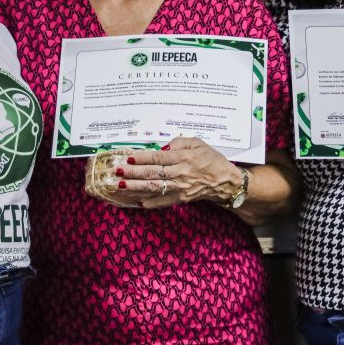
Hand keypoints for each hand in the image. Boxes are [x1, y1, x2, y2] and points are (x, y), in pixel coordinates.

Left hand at [114, 137, 240, 208]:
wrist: (225, 181)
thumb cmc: (211, 160)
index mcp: (184, 157)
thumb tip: (163, 148)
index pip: (158, 158)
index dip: (141, 158)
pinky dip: (149, 202)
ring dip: (136, 187)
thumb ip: (179, 142)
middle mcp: (181, 173)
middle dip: (133, 172)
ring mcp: (180, 188)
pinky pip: (162, 201)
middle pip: (152, 173)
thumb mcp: (198, 143)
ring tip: (121, 185)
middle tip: (118, 171)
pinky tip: (137, 201)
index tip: (128, 157)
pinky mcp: (181, 199)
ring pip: (154, 188)